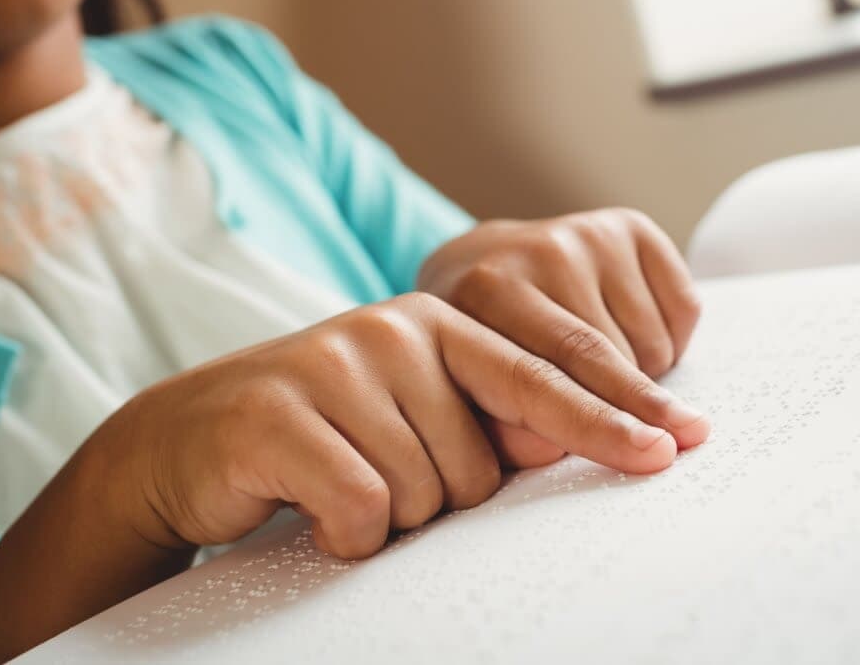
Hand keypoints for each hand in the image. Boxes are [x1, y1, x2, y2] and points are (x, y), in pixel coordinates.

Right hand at [0, 292, 690, 662]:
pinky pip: (363, 509)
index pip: (544, 376)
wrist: (187, 441)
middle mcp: (395, 331)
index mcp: (440, 324)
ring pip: (424, 496)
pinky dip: (345, 534)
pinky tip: (312, 511)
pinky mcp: (281, 413)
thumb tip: (576, 440)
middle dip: (441, 501)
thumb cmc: (323, 435)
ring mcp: (335, 364)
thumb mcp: (412, 416)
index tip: (672, 448)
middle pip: (481, 469)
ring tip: (340, 486)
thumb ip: (488, 420)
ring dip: (390, 520)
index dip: (610, 418)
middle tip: (380, 477)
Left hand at [416, 209, 707, 467]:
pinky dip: (670, 340)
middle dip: (645, 409)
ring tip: (607, 376)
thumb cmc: (476, 345)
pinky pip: (682, 307)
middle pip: (609, 354)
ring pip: (649, 340)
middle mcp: (538, 251)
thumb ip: (498, 426)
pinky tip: (631, 337)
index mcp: (483, 292)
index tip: (652, 455)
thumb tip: (553, 449)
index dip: (600, 424)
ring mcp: (585, 234)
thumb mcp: (463, 385)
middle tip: (679, 445)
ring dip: (644, 375)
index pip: (549, 375)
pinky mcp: (627, 227)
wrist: (479, 268)